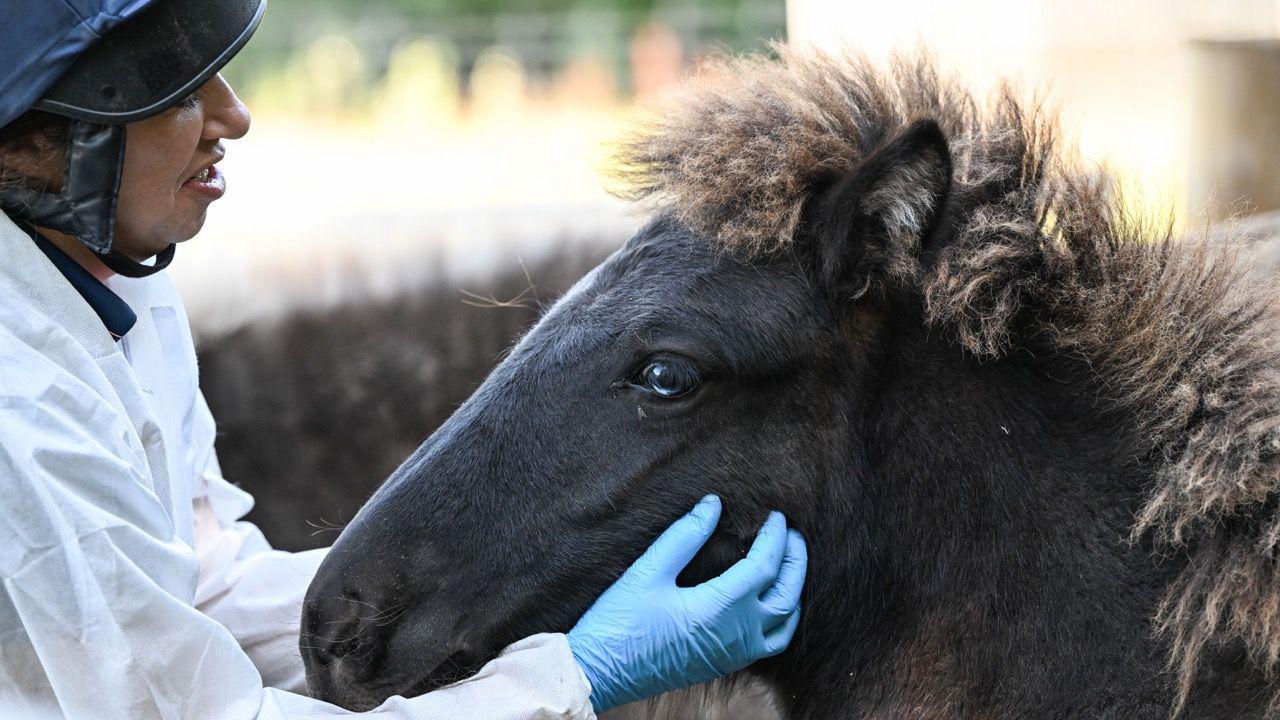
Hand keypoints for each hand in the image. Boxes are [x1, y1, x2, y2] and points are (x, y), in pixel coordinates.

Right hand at [566, 495, 806, 710]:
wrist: (600, 673)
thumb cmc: (619, 622)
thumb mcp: (648, 571)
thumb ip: (684, 536)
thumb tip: (713, 504)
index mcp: (720, 609)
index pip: (765, 566)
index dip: (776, 537)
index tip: (776, 515)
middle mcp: (736, 635)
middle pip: (787, 595)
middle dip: (796, 561)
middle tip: (791, 534)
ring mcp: (734, 654)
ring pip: (786, 624)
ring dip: (794, 591)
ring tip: (787, 565)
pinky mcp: (725, 665)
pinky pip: (772, 643)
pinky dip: (783, 619)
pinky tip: (769, 602)